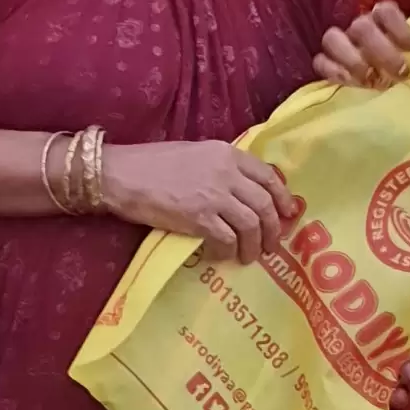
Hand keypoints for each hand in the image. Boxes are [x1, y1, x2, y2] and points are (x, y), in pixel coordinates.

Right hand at [102, 141, 295, 261]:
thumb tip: (242, 190)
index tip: (288, 214)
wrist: (121, 175)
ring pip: (251, 225)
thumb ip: (221, 167)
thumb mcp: (195, 153)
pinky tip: (222, 255)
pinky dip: (228, 251)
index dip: (283, 198)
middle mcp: (226, 173)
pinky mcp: (199, 218)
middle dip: (274, 229)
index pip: (268, 176)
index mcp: (227, 153)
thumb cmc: (152, 163)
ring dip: (254, 246)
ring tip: (249, 257)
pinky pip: (227, 240)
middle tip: (273, 245)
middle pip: (265, 204)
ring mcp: (214, 196)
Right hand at [315, 0, 409, 88]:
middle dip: (380, 50)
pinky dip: (333, 71)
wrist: (394, 88)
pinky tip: (350, 84)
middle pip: (361, 26)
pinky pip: (320, 61)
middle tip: (399, 73)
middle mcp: (361, 27)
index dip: (398, 26)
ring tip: (370, 80)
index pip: (385, 9)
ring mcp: (342, 44)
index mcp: (385, 20)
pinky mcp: (328, 65)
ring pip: (333, 38)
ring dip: (351, 59)